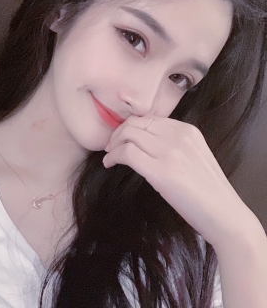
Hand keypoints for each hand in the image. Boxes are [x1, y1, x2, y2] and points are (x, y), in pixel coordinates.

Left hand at [103, 116, 257, 247]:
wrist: (226, 216)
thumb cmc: (209, 192)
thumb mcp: (193, 156)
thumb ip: (173, 144)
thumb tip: (145, 143)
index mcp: (187, 130)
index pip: (148, 119)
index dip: (130, 127)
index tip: (122, 139)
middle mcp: (178, 136)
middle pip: (135, 123)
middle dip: (118, 133)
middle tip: (111, 147)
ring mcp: (170, 152)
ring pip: (128, 135)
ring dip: (113, 145)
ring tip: (109, 156)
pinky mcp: (161, 171)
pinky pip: (127, 153)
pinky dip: (113, 157)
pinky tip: (109, 164)